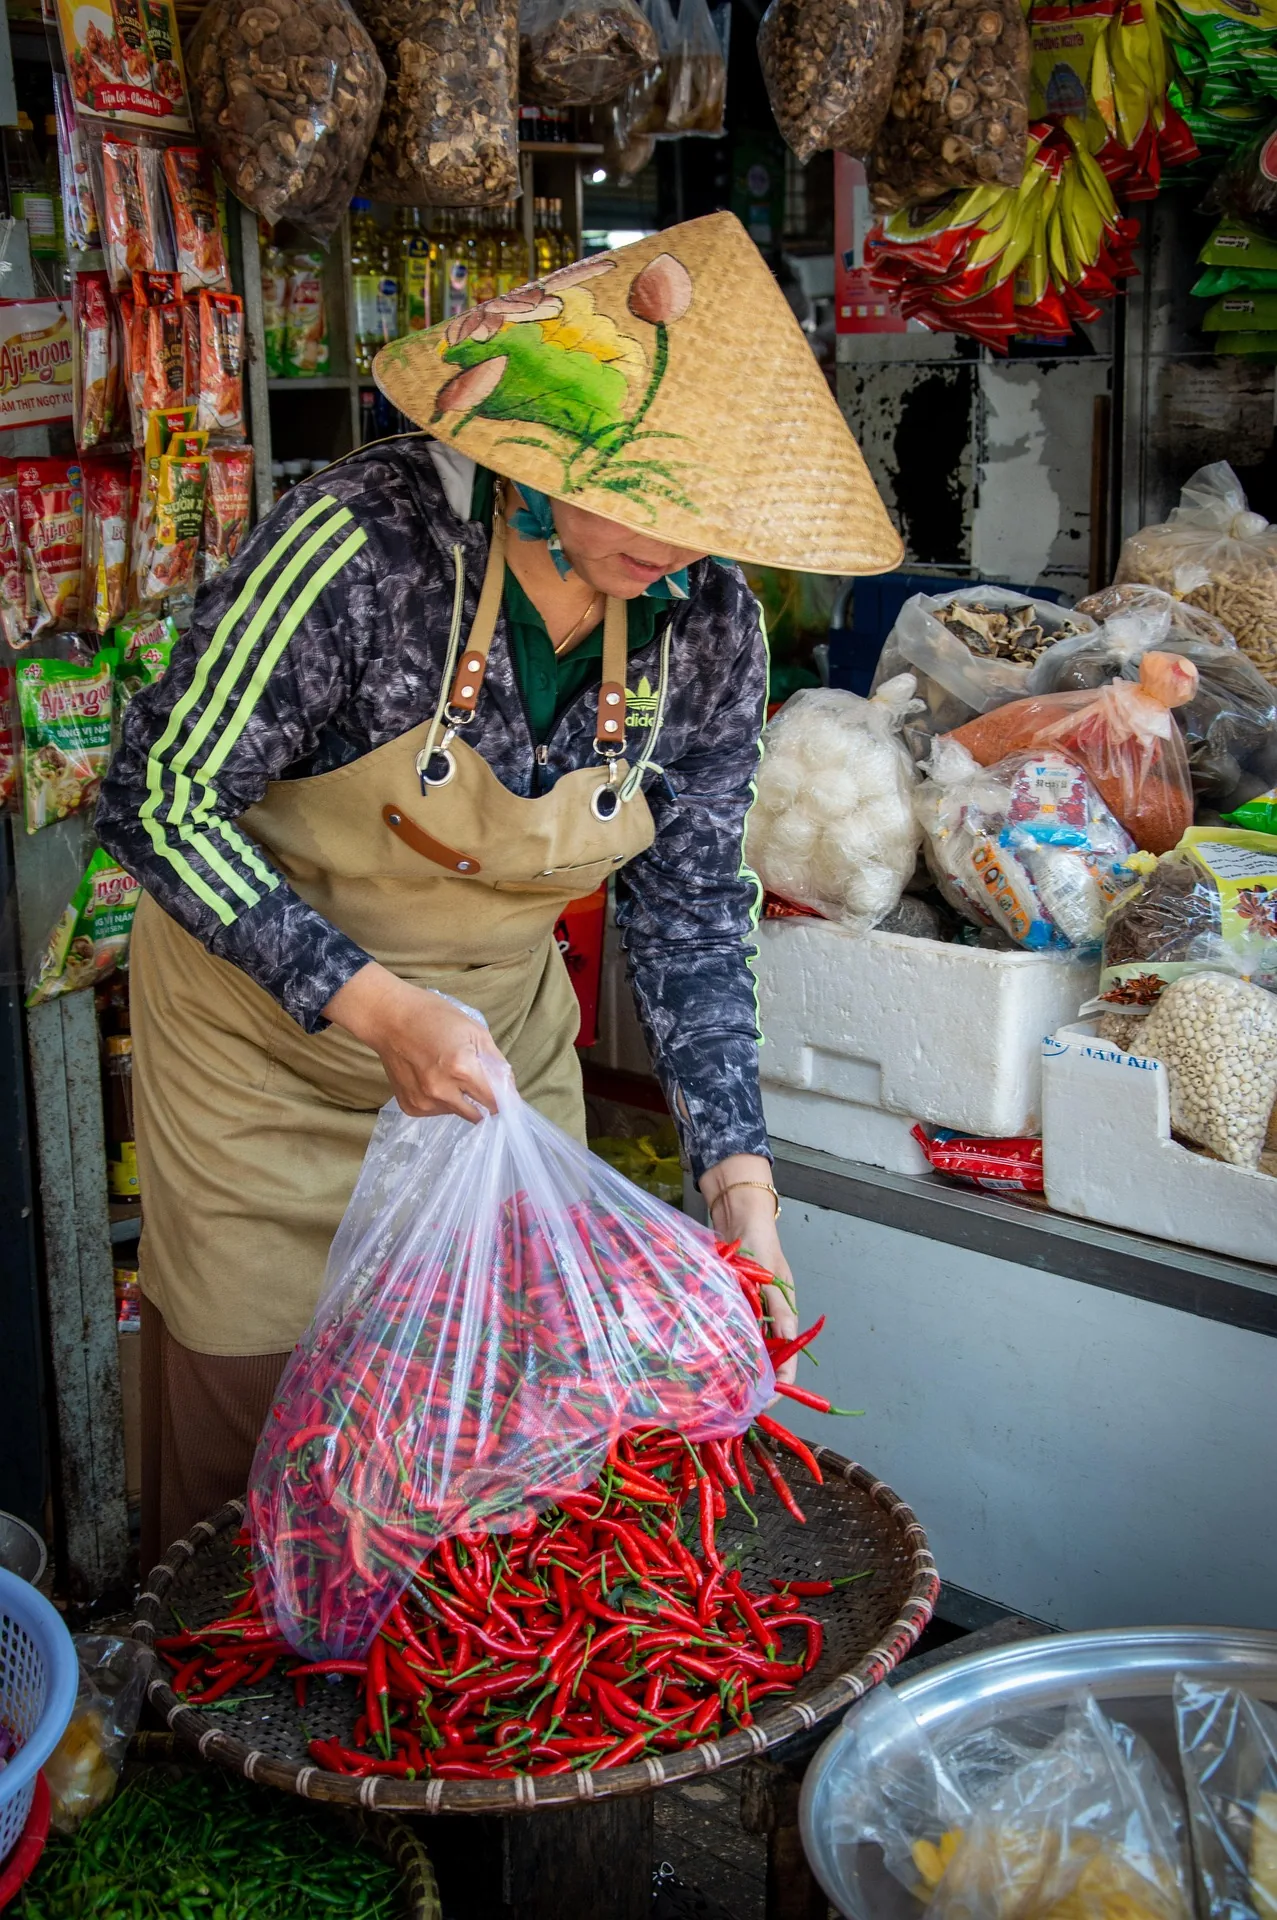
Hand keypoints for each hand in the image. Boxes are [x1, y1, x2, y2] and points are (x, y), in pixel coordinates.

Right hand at [324, 962, 508, 1120]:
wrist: (389, 1018)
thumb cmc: (434, 1017)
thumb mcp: (475, 1031)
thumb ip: (496, 1063)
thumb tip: (509, 1089)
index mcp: (461, 1069)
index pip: (495, 1102)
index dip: (504, 1099)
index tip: (505, 1096)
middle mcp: (442, 1091)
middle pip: (477, 1115)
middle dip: (482, 1102)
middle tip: (475, 1081)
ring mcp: (423, 1102)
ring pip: (456, 1113)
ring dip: (460, 1100)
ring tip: (446, 1072)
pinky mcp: (410, 1107)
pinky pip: (436, 1111)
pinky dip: (440, 1100)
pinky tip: (431, 1078)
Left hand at [700, 1155, 797, 1383]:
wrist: (737, 1214)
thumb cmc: (759, 1240)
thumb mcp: (771, 1274)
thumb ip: (778, 1307)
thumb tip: (787, 1339)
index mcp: (785, 1314)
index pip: (789, 1359)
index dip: (780, 1384)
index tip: (765, 1401)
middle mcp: (768, 1318)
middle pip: (767, 1359)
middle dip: (756, 1381)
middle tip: (737, 1401)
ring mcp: (749, 1312)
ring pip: (747, 1349)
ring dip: (738, 1366)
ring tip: (722, 1386)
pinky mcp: (731, 1304)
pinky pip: (729, 1331)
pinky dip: (722, 1344)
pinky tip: (708, 1356)